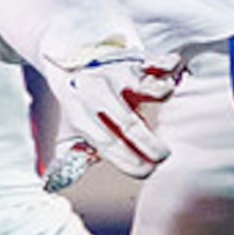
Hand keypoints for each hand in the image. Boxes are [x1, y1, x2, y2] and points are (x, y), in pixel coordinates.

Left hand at [38, 31, 181, 187]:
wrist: (71, 51)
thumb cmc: (80, 98)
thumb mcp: (70, 126)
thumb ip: (74, 155)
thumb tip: (60, 183)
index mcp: (81, 115)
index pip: (108, 144)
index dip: (128, 162)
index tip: (146, 171)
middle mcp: (97, 94)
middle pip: (128, 123)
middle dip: (150, 144)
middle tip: (163, 156)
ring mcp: (115, 74)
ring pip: (141, 86)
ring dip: (157, 94)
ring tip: (164, 102)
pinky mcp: (130, 57)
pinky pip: (152, 60)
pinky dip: (165, 64)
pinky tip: (172, 68)